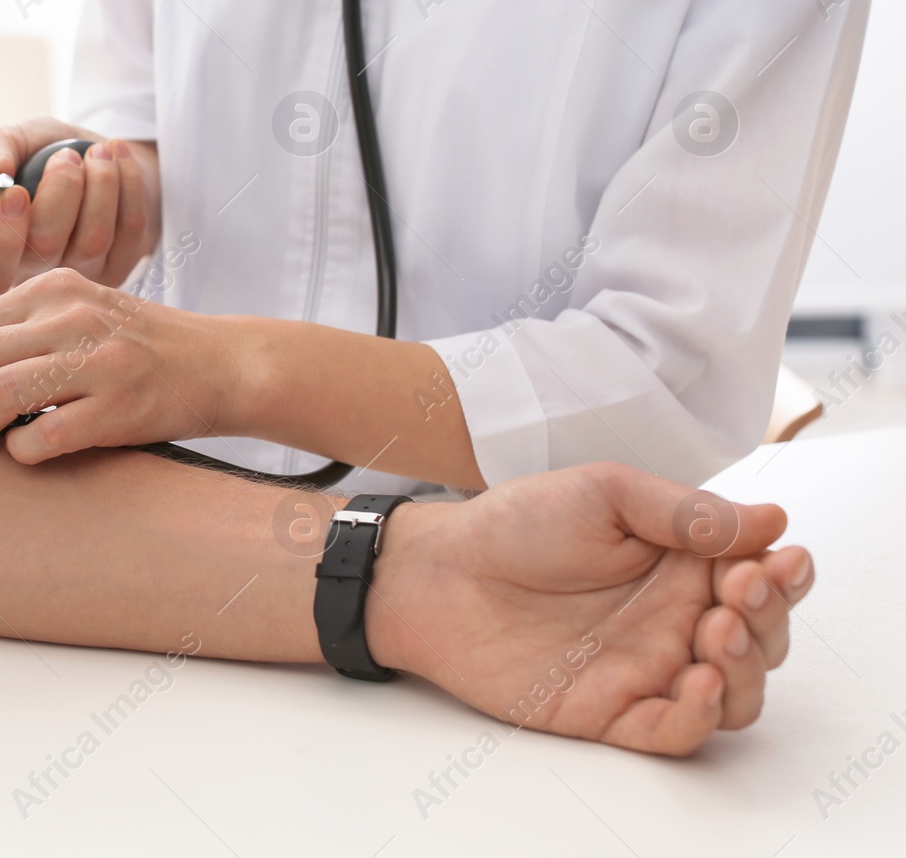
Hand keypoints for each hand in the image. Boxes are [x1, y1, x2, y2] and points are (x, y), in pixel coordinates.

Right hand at [0, 116, 160, 292]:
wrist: (95, 156)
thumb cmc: (41, 154)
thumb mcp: (12, 140)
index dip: (4, 236)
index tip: (17, 191)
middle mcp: (33, 273)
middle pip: (47, 247)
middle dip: (62, 189)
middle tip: (67, 156)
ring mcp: (79, 276)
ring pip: (94, 239)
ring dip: (101, 183)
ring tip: (98, 153)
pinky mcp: (119, 268)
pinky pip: (130, 229)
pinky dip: (129, 184)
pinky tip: (119, 159)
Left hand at [0, 269, 222, 462]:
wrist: (221, 364)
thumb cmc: (138, 348)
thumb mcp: (76, 316)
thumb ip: (16, 333)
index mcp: (51, 290)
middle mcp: (71, 315)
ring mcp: (97, 359)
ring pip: (0, 394)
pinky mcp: (119, 404)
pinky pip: (45, 436)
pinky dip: (21, 452)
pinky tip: (22, 454)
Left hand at [369, 463, 813, 754]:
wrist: (440, 572)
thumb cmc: (516, 524)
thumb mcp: (604, 494)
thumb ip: (685, 513)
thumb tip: (770, 520)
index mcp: (683, 564)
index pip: (764, 578)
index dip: (785, 576)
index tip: (777, 562)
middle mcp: (675, 619)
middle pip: (761, 639)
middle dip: (768, 619)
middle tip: (739, 592)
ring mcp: (648, 668)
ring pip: (736, 693)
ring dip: (747, 669)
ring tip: (716, 632)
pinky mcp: (613, 712)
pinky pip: (677, 733)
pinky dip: (701, 717)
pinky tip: (697, 682)